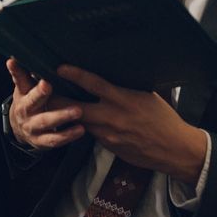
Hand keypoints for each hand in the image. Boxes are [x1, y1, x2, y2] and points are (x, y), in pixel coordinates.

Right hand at [6, 58, 85, 150]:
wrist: (20, 128)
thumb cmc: (28, 100)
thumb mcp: (24, 87)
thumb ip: (22, 74)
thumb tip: (14, 57)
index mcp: (21, 95)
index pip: (20, 82)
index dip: (19, 74)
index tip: (29, 71)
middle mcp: (24, 111)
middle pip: (32, 103)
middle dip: (40, 94)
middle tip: (50, 86)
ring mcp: (32, 128)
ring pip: (45, 122)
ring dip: (61, 117)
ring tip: (78, 112)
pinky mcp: (40, 142)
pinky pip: (54, 140)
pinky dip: (67, 135)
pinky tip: (81, 129)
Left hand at [57, 65, 207, 184]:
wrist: (174, 149)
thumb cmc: (163, 118)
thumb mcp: (146, 95)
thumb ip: (125, 88)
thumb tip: (110, 75)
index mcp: (123, 99)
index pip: (93, 84)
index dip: (74, 74)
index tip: (59, 67)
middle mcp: (112, 117)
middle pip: (75, 107)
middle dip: (56, 99)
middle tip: (43, 90)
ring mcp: (108, 135)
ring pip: (80, 121)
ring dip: (68, 114)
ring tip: (56, 103)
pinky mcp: (108, 147)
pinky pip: (92, 133)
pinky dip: (85, 125)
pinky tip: (80, 120)